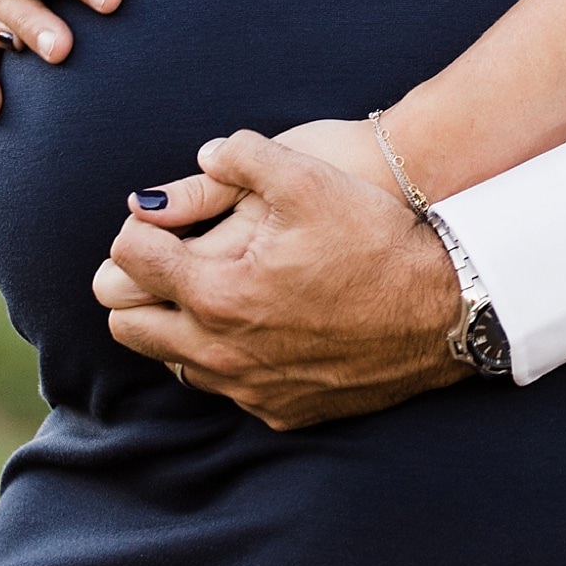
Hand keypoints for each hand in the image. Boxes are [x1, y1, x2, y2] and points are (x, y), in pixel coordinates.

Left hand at [91, 129, 464, 429]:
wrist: (438, 308)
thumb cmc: (371, 237)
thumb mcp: (305, 175)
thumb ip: (239, 155)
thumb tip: (201, 156)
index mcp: (216, 291)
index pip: (128, 260)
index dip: (139, 227)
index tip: (164, 216)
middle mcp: (220, 352)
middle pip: (127, 324)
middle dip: (136, 284)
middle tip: (172, 252)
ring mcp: (248, 389)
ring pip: (170, 361)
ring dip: (176, 322)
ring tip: (213, 283)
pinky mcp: (279, 409)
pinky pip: (222, 386)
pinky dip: (221, 355)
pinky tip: (256, 321)